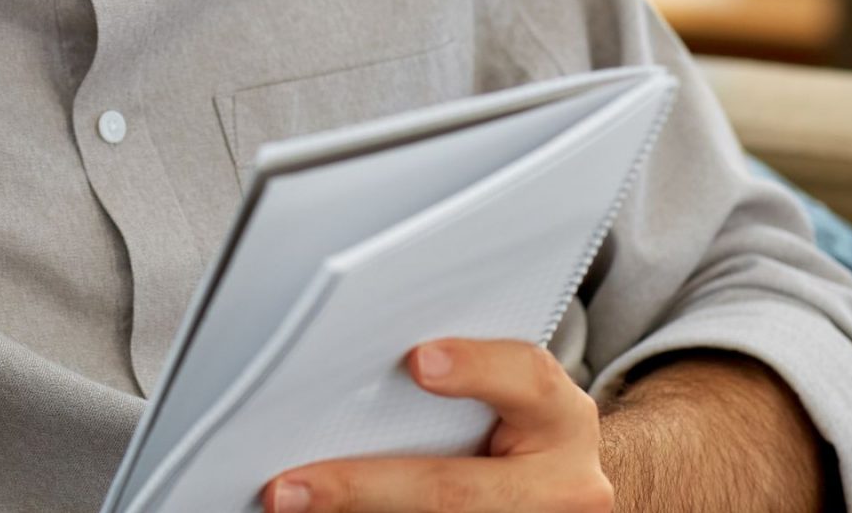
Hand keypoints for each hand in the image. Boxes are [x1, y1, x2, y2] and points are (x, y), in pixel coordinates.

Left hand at [261, 338, 611, 512]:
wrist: (563, 483)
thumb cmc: (522, 417)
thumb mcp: (517, 388)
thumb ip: (461, 370)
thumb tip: (356, 354)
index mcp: (561, 420)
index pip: (527, 382)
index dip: (477, 369)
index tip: (418, 361)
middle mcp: (562, 488)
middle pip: (456, 492)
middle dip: (364, 487)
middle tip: (287, 489)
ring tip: (293, 506)